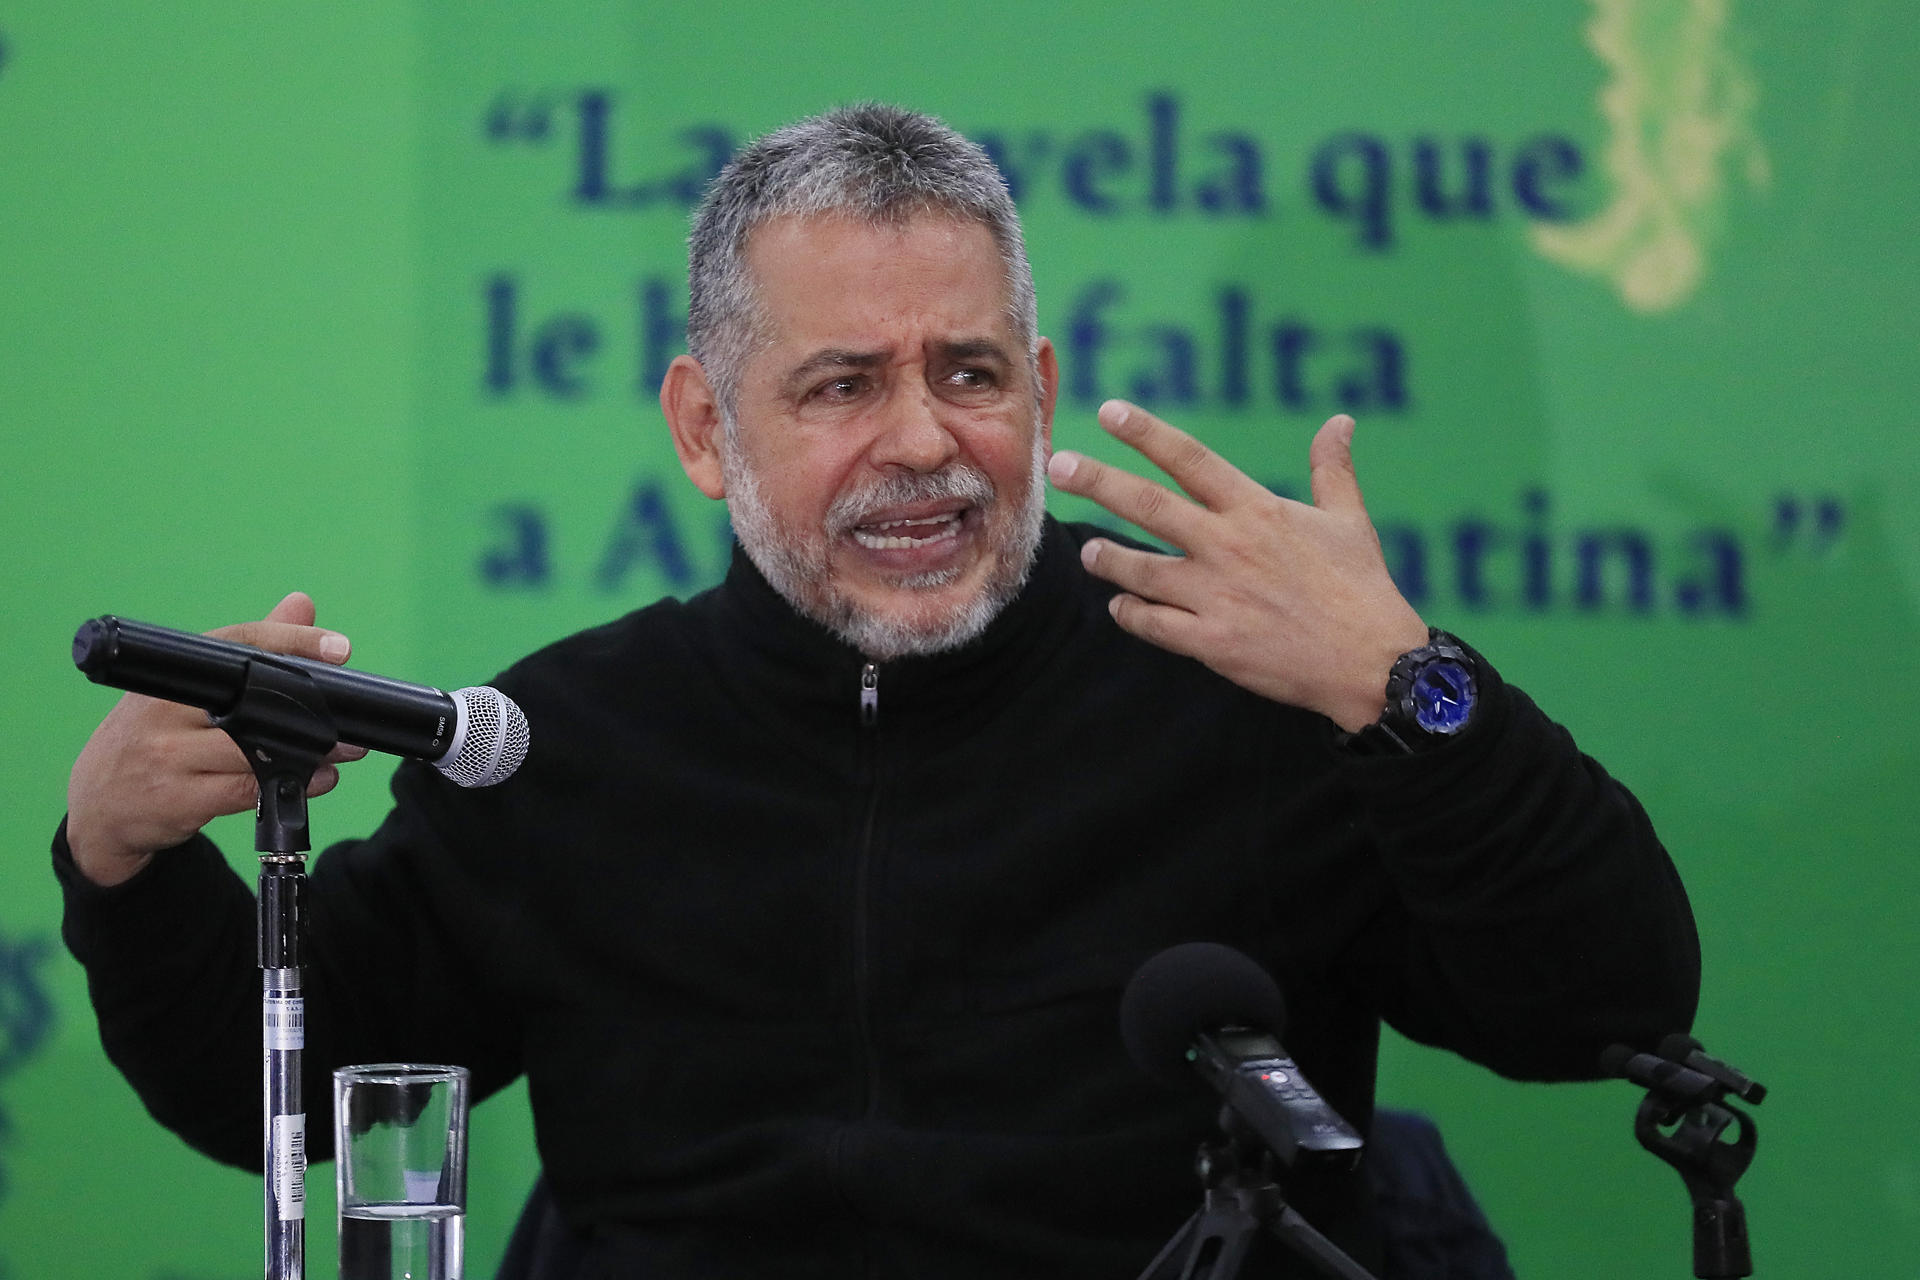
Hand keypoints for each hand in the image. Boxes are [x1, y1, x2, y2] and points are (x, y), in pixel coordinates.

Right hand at [66, 591, 368, 886]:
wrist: (100, 807)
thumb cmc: (153, 739)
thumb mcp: (188, 691)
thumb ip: (250, 650)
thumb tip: (301, 603)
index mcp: (172, 675)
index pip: (236, 643)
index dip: (291, 641)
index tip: (338, 648)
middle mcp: (164, 709)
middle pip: (251, 701)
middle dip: (310, 710)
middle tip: (350, 715)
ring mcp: (167, 756)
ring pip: (252, 750)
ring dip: (309, 753)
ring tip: (343, 752)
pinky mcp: (176, 800)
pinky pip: (244, 790)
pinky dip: (289, 785)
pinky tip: (316, 780)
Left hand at [1046, 400, 1427, 731]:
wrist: (1372, 664)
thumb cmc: (1363, 589)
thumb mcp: (1350, 521)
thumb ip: (1332, 470)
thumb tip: (1340, 422)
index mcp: (1258, 510)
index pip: (1192, 459)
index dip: (1147, 433)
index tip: (1109, 411)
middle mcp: (1228, 547)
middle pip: (1148, 505)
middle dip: (1098, 481)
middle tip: (1058, 465)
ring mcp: (1216, 596)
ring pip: (1139, 570)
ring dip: (1107, 558)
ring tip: (1087, 550)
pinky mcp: (1212, 643)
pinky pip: (1154, 625)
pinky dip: (1131, 615)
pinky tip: (1121, 608)